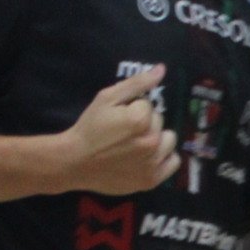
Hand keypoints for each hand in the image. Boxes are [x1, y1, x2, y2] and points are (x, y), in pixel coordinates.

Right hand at [62, 66, 178, 193]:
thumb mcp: (107, 98)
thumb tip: (161, 69)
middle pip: (160, 122)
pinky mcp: (152, 180)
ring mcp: (153, 163)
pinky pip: (174, 162)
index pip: (150, 105)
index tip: (119, 117)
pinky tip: (148, 156)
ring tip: (137, 143)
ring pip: (169, 140)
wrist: (75, 161)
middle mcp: (152, 142)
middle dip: (146, 123)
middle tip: (124, 132)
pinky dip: (164, 158)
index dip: (134, 108)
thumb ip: (137, 84)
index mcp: (140, 120)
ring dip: (157, 139)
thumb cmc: (90, 127)